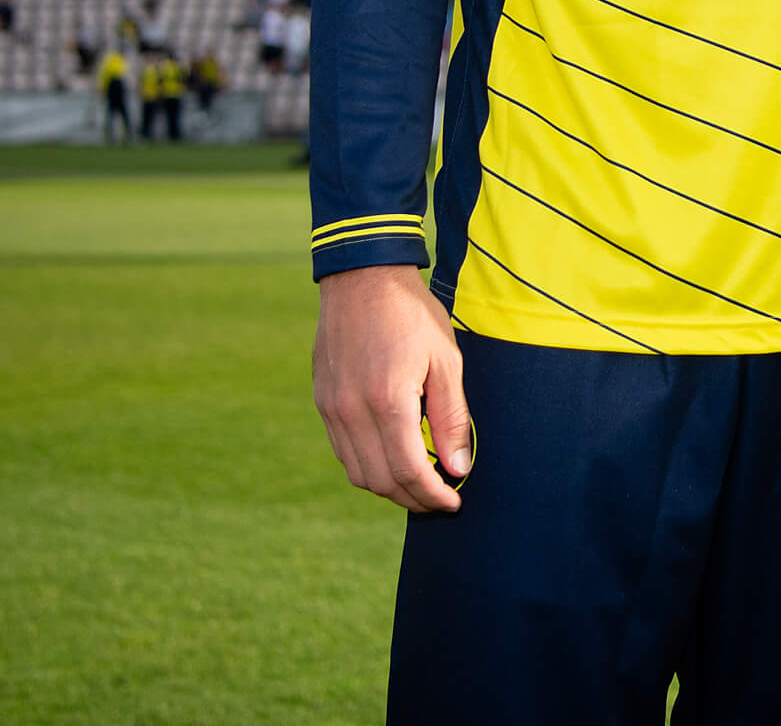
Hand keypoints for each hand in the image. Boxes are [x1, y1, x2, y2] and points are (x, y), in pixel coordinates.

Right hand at [314, 264, 469, 511]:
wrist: (362, 278)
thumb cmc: (412, 314)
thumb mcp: (446, 360)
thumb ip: (451, 418)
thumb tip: (458, 467)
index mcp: (387, 401)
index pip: (409, 471)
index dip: (433, 495)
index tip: (453, 501)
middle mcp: (352, 411)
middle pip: (380, 481)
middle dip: (413, 498)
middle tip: (440, 497)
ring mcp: (332, 408)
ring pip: (358, 472)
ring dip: (389, 486)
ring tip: (419, 481)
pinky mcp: (322, 402)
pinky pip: (343, 451)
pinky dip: (368, 465)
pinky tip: (392, 456)